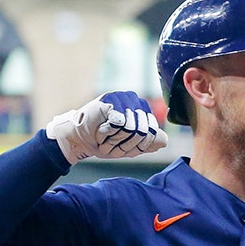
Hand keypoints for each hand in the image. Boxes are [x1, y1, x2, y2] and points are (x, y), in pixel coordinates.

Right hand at [45, 91, 166, 163]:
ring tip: (105, 135)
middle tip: (112, 140)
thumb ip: (148, 143)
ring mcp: (122, 99)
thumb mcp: (129, 147)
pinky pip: (118, 123)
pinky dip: (107, 132)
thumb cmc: (106, 142)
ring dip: (115, 139)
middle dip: (125, 144)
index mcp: (144, 112)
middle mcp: (135, 102)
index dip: (138, 146)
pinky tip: (100, 128)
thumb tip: (163, 141)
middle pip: (142, 132)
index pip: (153, 133)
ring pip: (131, 128)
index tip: (123, 145)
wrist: (81, 139)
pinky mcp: (109, 100)